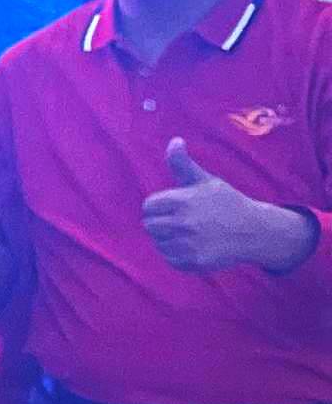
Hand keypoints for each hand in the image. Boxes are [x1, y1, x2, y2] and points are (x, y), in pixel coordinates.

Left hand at [142, 138, 308, 272]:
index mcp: (184, 201)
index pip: (149, 206)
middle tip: (182, 221)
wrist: (255, 230)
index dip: (159, 206)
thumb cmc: (226, 202)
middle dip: (162, 222)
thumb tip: (174, 141)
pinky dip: (177, 255)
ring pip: (158, 242)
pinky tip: (193, 246)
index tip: (174, 207)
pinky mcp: (195, 262)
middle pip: (150, 225)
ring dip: (168, 239)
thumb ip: (182, 163)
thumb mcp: (205, 180)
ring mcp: (190, 244)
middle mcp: (185, 223)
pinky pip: (170, 259)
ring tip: (188, 233)